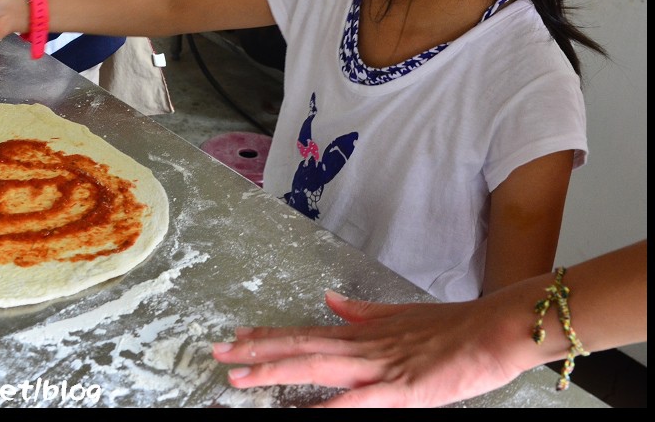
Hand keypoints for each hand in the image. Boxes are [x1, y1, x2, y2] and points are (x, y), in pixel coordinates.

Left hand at [211, 290, 528, 407]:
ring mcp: (377, 367)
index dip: (268, 336)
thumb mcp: (400, 316)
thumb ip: (362, 312)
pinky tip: (300, 410)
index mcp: (362, 333)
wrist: (493, 330)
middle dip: (255, 351)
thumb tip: (330, 301)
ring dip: (274, 370)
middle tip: (218, 353)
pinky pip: (354, 401)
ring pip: (314, 367)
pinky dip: (325, 406)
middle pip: (298, 348)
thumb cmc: (453, 328)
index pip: (304, 334)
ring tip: (239, 375)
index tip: (237, 337)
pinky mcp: (399, 390)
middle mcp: (361, 346)